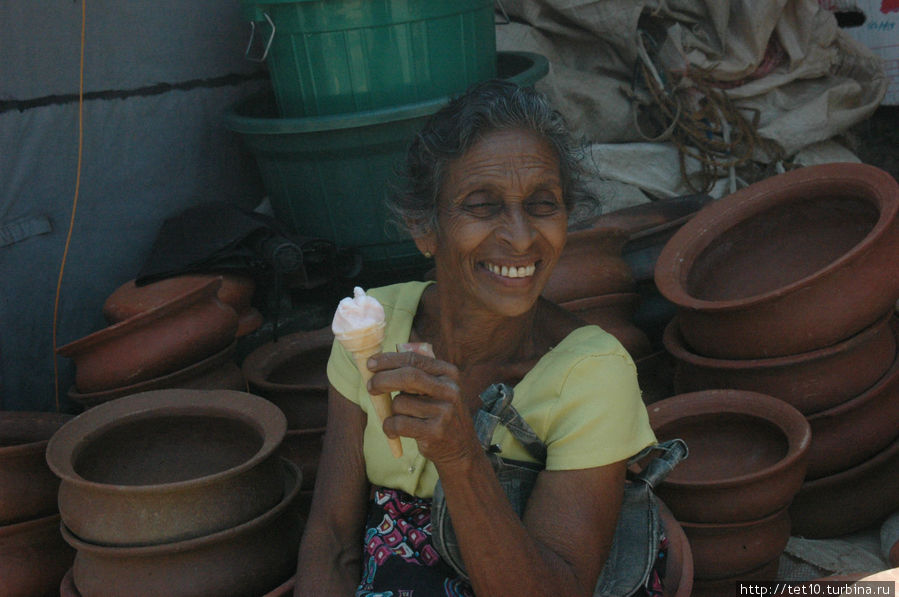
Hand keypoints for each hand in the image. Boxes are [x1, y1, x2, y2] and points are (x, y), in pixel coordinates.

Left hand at [366, 351, 481, 466]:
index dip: (388, 360)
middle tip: (370, 386)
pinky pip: (398, 423)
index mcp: (449, 373)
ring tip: (403, 418)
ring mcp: (444, 411)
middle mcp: (450, 389)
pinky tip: (394, 431)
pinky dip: (389, 427)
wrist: (460, 448)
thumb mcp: (435, 388)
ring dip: (392, 411)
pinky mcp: (435, 431)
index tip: (370, 364)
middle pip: (408, 376)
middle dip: (383, 379)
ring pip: (400, 403)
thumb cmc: (438, 413)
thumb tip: (379, 362)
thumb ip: (415, 373)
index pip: (414, 359)